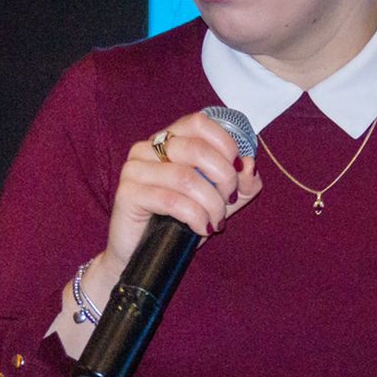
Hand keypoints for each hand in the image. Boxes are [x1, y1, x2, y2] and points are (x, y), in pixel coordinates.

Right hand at [91, 111, 262, 295]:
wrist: (146, 254)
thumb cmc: (182, 222)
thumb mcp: (221, 201)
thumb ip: (240, 183)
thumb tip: (250, 165)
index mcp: (169, 140)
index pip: (199, 122)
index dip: (226, 145)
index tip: (238, 172)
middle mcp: (147, 147)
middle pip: (196, 148)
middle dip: (224, 177)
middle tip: (228, 201)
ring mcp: (134, 168)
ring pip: (186, 177)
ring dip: (211, 204)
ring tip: (215, 222)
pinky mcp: (127, 193)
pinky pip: (171, 200)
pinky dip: (195, 217)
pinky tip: (202, 229)